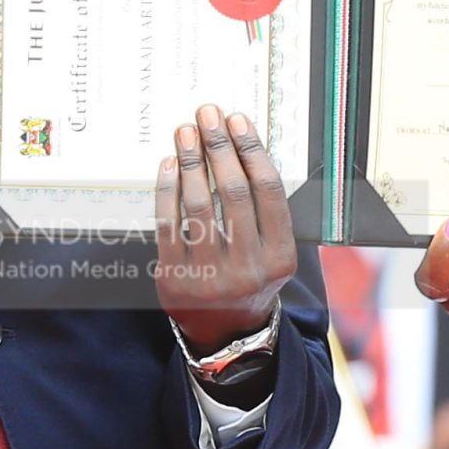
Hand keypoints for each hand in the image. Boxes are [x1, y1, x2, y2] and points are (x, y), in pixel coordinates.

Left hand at [155, 105, 296, 353]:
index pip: (269, 193)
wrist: (225, 332)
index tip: (238, 122)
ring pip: (199, 206)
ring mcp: (210, 276)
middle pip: (234, 193)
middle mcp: (248, 268)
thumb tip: (246, 150)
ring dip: (192, 162)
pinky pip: (169, 225)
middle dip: (220, 147)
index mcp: (280, 258)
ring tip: (186, 132)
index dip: (252, 151)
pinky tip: (169, 165)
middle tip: (208, 115)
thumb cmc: (251, 278)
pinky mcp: (175, 279)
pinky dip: (168, 190)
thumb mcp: (274, 254)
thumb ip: (267, 213)